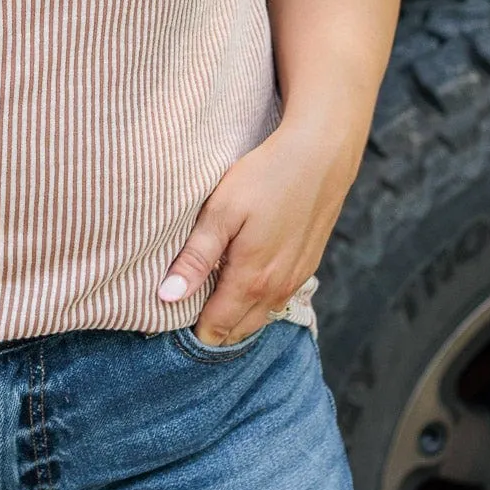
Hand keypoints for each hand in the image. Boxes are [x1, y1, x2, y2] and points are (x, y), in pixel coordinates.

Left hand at [157, 118, 356, 345]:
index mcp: (251, 280)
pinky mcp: (308, 266)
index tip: (170, 325)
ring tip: (211, 306)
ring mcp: (296, 279)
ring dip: (237, 320)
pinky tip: (244, 288)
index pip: (216, 328)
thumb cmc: (265, 177)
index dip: (193, 333)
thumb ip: (196, 258)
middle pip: (239, 331)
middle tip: (185, 318)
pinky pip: (278, 301)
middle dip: (213, 332)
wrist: (321, 156)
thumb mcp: (221, 212)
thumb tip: (168, 296)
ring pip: (260, 318)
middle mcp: (276, 289)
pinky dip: (258, 305)